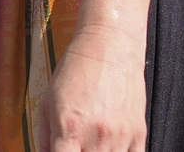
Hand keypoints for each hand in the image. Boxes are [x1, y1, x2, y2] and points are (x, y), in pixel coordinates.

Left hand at [35, 24, 146, 151]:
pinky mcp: (138, 132)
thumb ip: (44, 137)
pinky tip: (110, 148)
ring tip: (91, 144)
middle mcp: (96, 135)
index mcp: (70, 129)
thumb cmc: (78, 68)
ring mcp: (121, 136)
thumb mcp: (48, 101)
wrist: (110, 43)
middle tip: (76, 145)